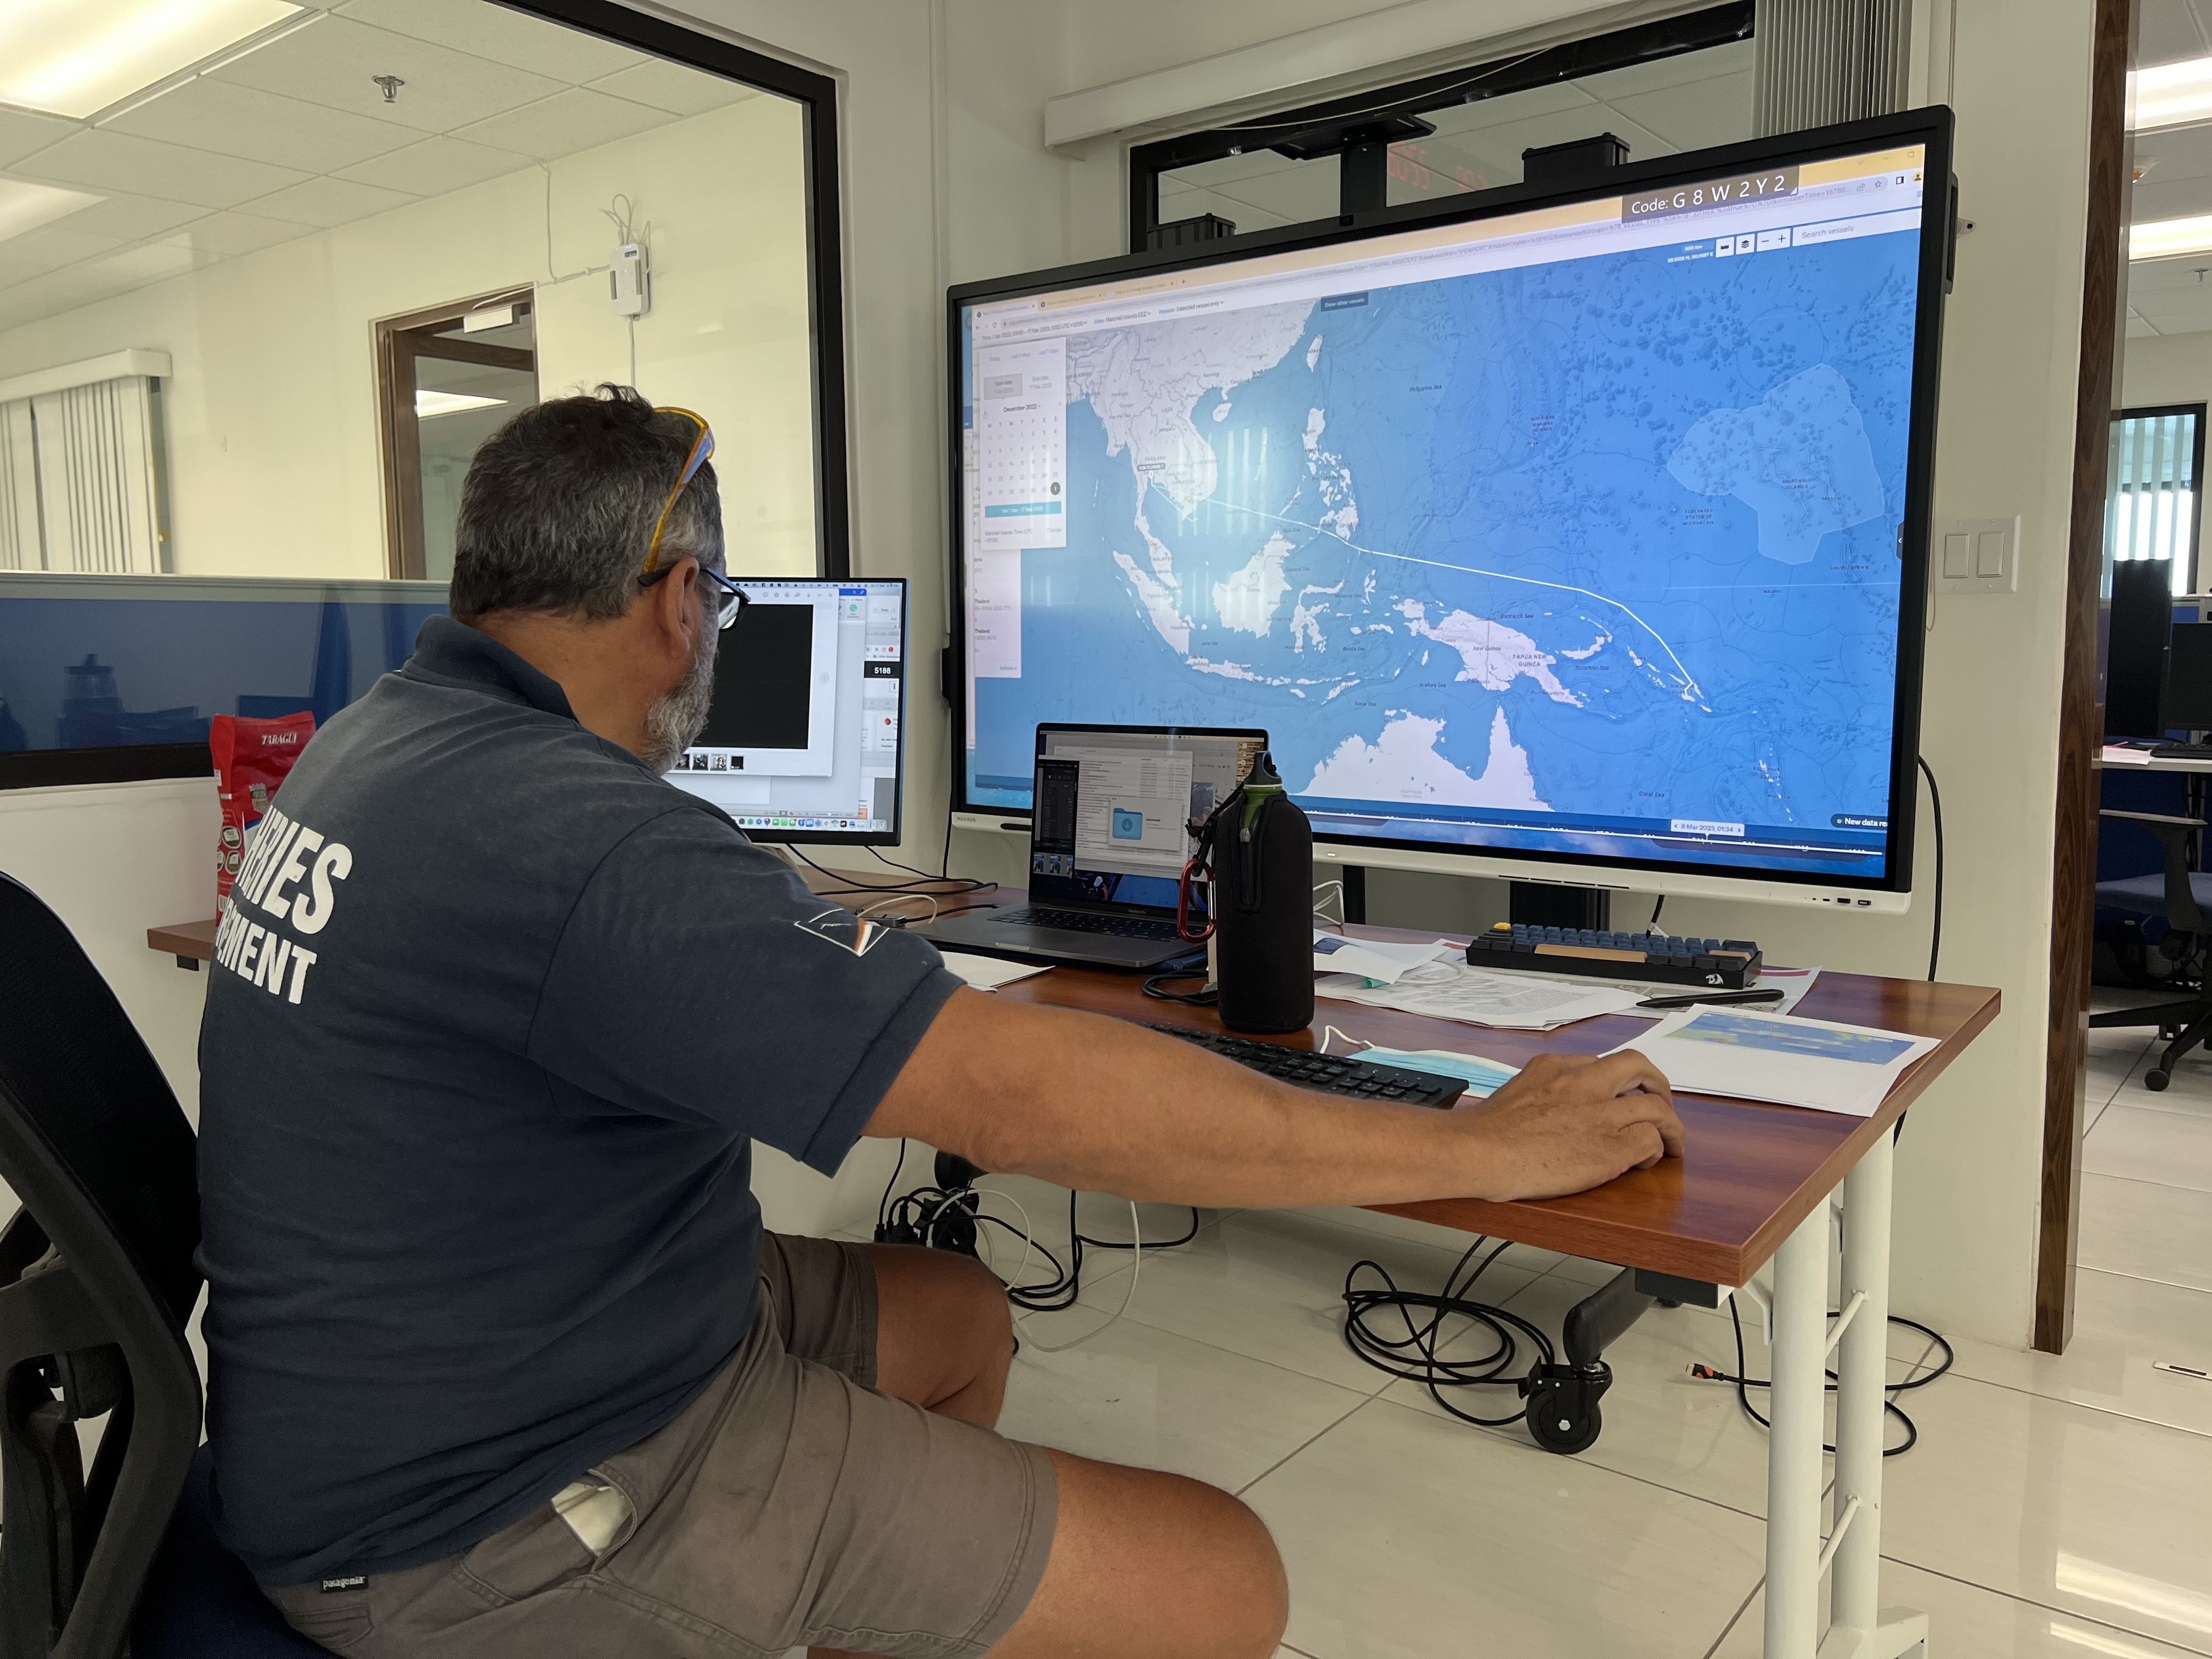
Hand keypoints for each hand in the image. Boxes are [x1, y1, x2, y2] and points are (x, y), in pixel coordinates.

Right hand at [1459, 1051, 1683, 1201]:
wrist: (1481, 1151)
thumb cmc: (1486, 1132)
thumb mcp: (1516, 1090)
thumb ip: (1542, 1090)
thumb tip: (1550, 1106)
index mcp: (1558, 1067)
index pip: (1601, 1064)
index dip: (1618, 1081)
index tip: (1620, 1094)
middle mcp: (1584, 1082)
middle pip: (1638, 1066)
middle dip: (1657, 1083)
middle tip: (1661, 1101)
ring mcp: (1601, 1113)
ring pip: (1657, 1107)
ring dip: (1670, 1125)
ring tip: (1672, 1142)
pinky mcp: (1612, 1147)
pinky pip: (1650, 1141)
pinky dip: (1655, 1151)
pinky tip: (1646, 1162)